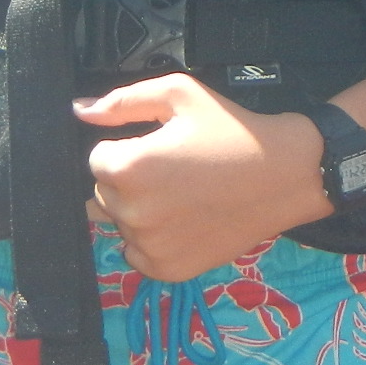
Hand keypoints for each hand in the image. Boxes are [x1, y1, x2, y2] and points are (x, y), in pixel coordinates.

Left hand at [76, 76, 329, 280]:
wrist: (286, 174)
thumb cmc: (231, 129)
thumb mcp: (180, 94)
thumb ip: (123, 102)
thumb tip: (79, 110)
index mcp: (128, 168)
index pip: (97, 159)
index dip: (127, 148)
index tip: (159, 146)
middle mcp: (131, 213)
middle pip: (104, 193)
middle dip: (129, 180)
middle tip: (173, 169)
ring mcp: (148, 247)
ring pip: (120, 224)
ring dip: (139, 210)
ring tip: (181, 195)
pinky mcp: (167, 270)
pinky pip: (137, 254)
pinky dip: (153, 239)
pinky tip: (185, 220)